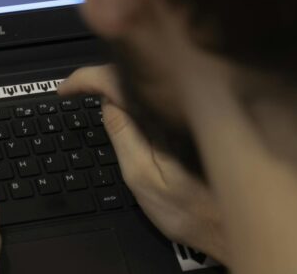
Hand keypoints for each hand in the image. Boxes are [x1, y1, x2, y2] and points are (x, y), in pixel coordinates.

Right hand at [60, 65, 227, 263]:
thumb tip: (106, 101)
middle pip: (134, 70)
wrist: (231, 226)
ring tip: (93, 95)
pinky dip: (137, 91)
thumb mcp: (142, 177)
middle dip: (100, 74)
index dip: (85, 78)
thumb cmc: (188, 209)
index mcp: (163, 115)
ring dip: (118, 80)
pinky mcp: (195, 117)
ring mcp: (189, 109)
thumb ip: (123, 134)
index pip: (118, 80)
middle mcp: (179, 105)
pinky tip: (125, 104)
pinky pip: (161, 91)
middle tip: (75, 92)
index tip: (65, 91)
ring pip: (147, 77)